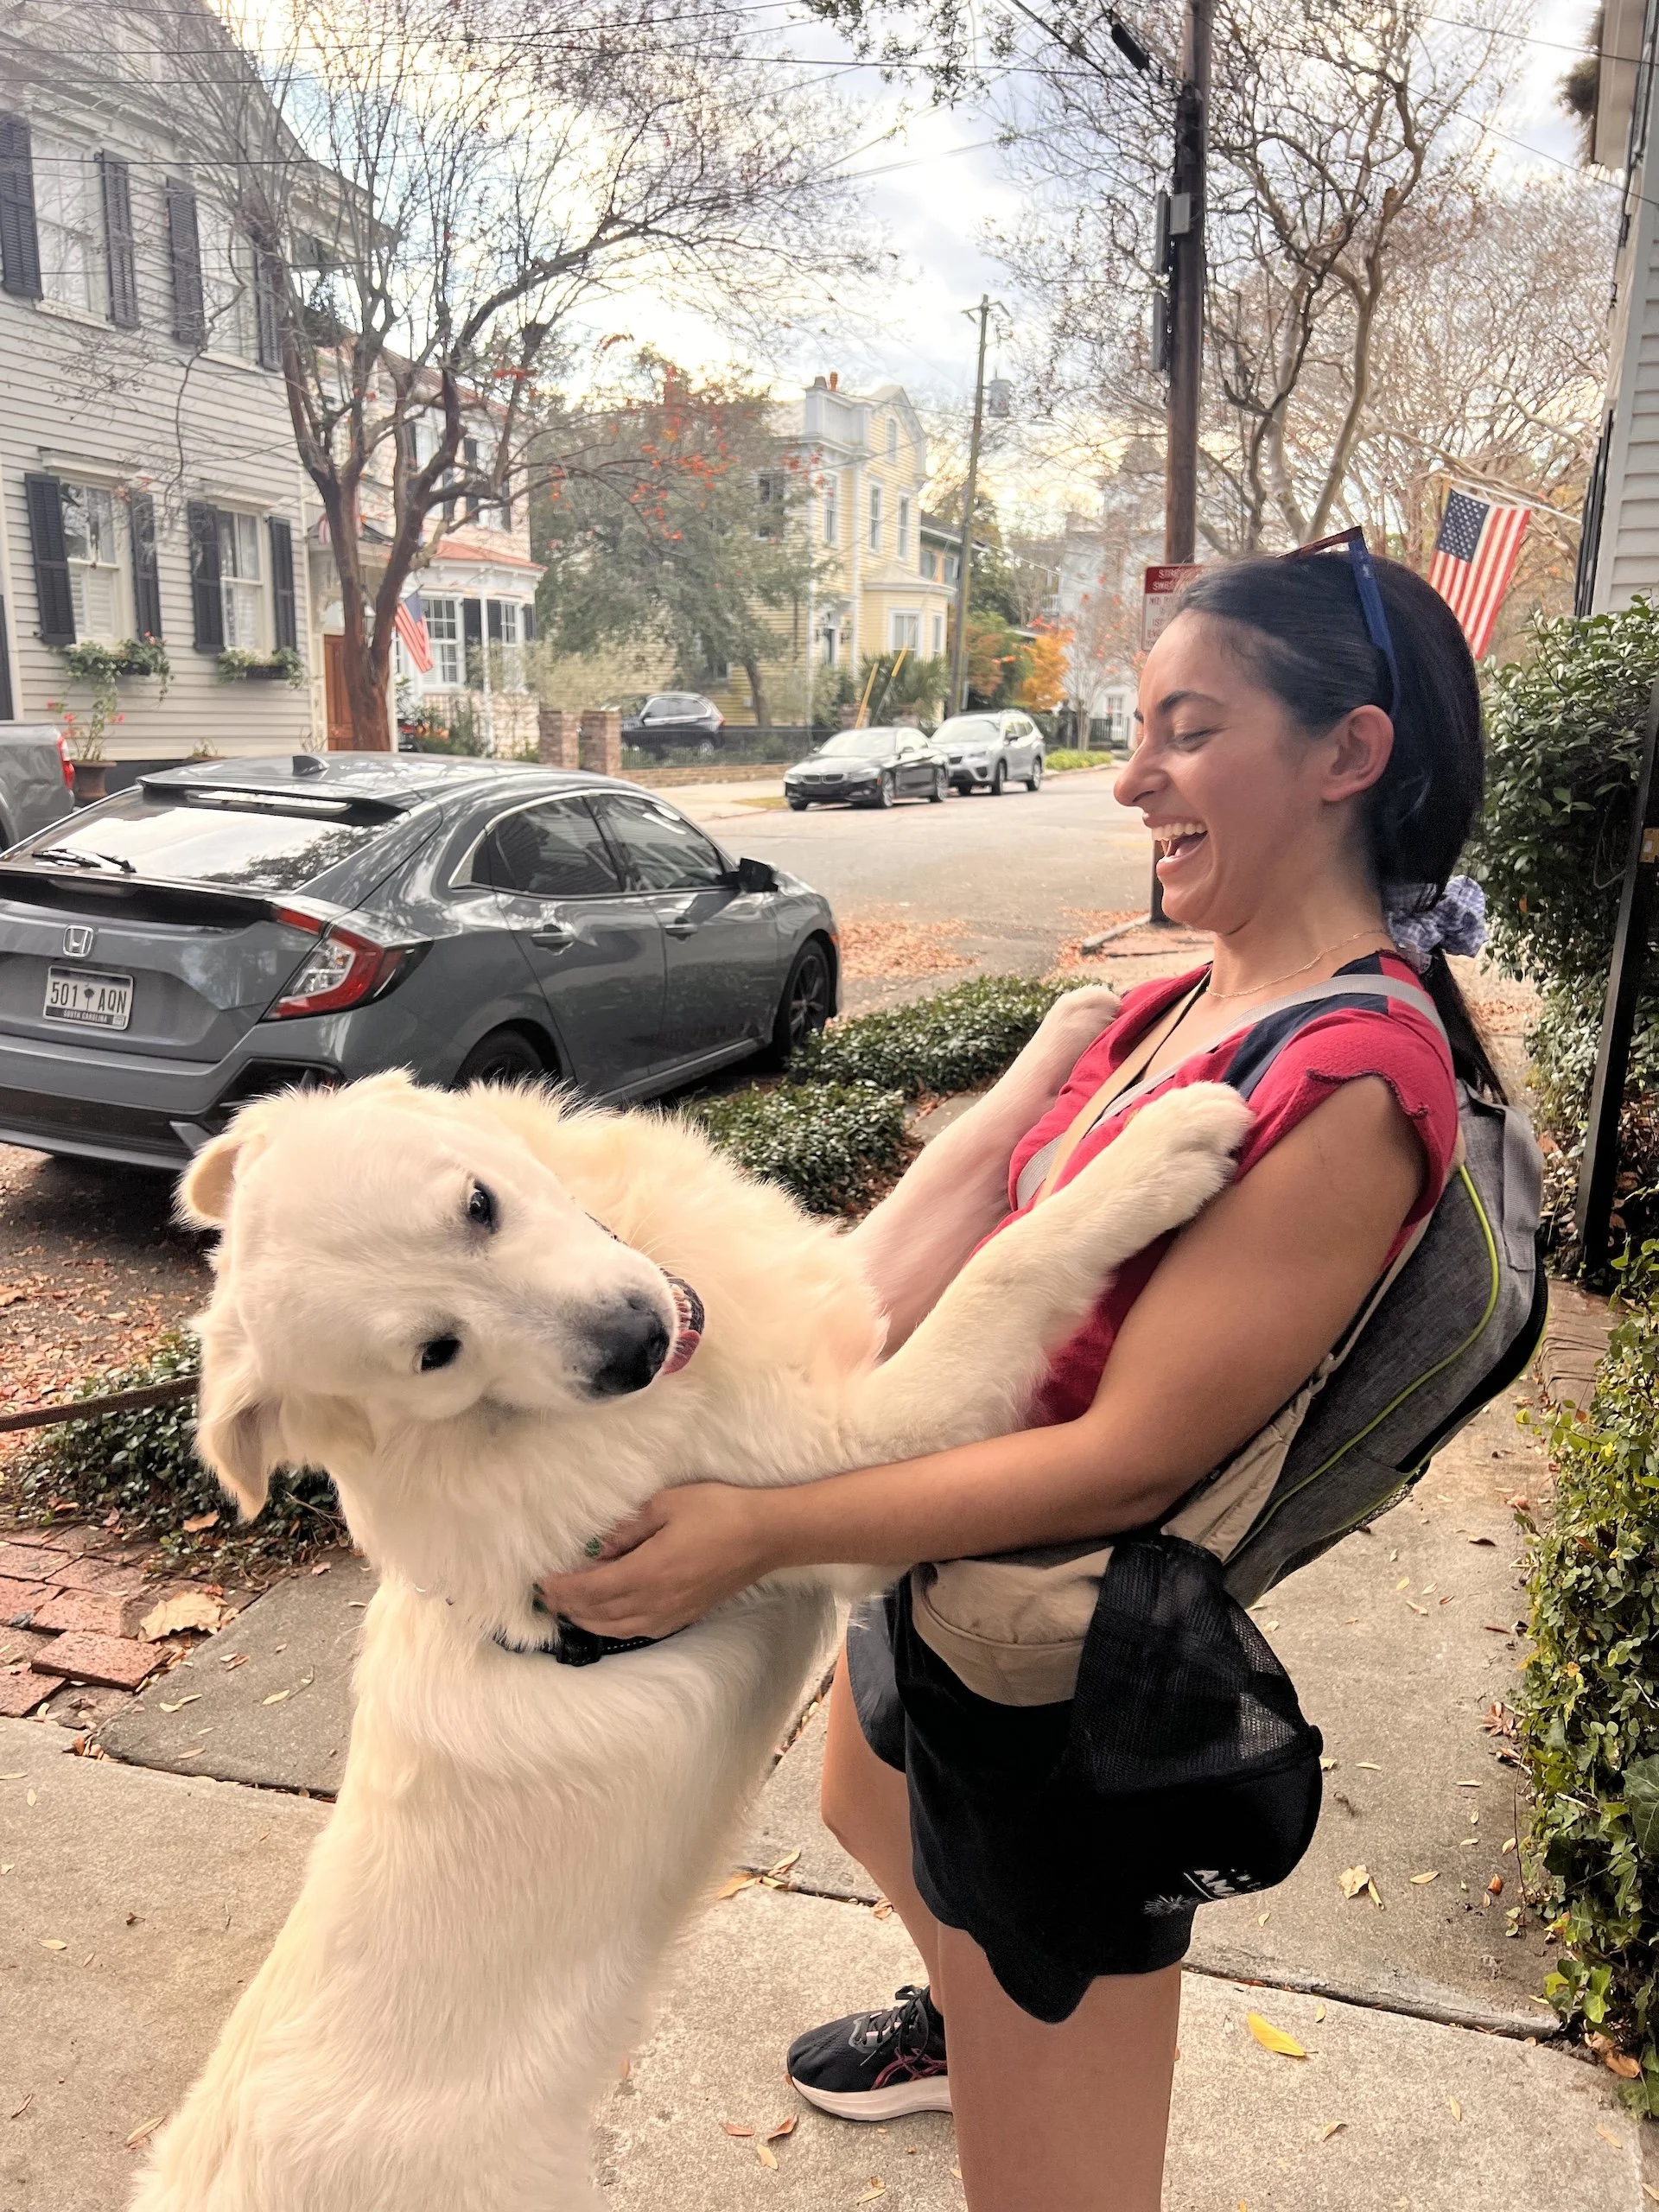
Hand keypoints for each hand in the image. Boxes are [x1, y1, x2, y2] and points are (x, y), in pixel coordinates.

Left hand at [538, 1484, 773, 1639]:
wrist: (765, 1535)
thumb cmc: (719, 1511)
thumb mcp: (667, 1504)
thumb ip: (628, 1527)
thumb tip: (598, 1545)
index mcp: (647, 1572)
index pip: (590, 1589)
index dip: (562, 1588)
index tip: (541, 1581)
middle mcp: (655, 1601)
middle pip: (598, 1613)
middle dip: (567, 1606)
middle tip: (545, 1596)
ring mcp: (671, 1612)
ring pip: (616, 1627)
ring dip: (587, 1620)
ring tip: (568, 1609)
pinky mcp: (685, 1614)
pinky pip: (639, 1629)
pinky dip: (614, 1626)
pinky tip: (608, 1617)